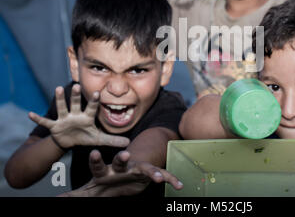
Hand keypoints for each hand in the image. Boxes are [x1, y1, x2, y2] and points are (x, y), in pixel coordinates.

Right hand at [29, 85, 129, 148]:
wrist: (70, 141)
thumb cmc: (85, 137)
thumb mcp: (98, 139)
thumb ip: (112, 140)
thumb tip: (129, 143)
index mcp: (87, 117)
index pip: (92, 108)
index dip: (94, 101)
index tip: (97, 93)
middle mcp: (75, 115)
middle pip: (76, 104)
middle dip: (76, 96)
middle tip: (77, 85)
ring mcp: (64, 119)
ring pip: (62, 108)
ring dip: (60, 99)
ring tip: (57, 89)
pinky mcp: (54, 126)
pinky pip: (45, 122)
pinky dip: (38, 118)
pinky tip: (30, 114)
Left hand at [59, 150, 183, 196]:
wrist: (126, 175)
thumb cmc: (107, 181)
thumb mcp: (92, 188)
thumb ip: (77, 193)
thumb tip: (57, 198)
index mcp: (106, 171)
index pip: (99, 165)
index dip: (96, 160)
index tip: (94, 153)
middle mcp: (122, 167)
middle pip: (121, 161)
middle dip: (123, 158)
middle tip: (124, 154)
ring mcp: (136, 170)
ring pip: (144, 168)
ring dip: (151, 172)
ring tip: (157, 179)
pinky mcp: (148, 174)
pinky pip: (161, 175)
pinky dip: (170, 179)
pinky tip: (179, 185)